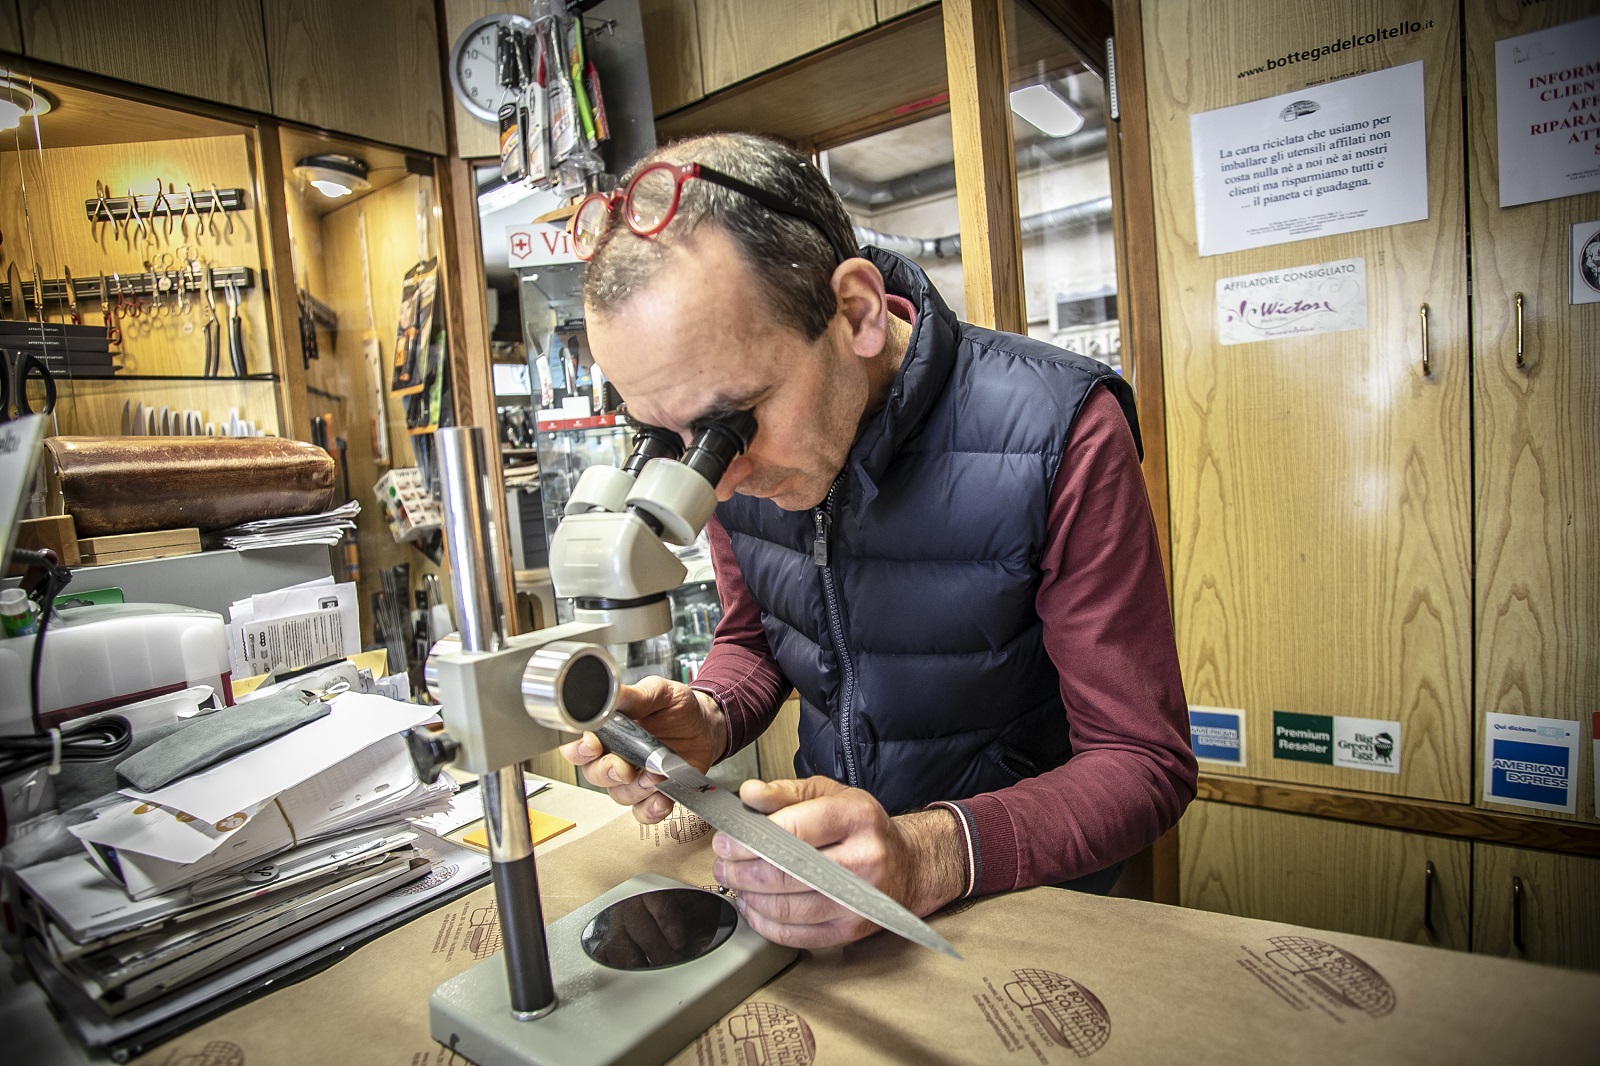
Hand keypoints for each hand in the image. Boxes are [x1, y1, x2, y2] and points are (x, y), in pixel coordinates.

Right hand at [559, 674, 726, 823]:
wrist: (706, 724)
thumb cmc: (677, 707)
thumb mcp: (658, 692)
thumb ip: (635, 696)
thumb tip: (613, 693)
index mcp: (610, 733)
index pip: (580, 748)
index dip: (579, 751)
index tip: (592, 745)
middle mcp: (616, 758)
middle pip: (595, 775)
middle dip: (607, 772)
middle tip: (624, 767)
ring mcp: (635, 779)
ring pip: (620, 795)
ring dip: (636, 789)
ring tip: (656, 775)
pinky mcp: (655, 794)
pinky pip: (644, 812)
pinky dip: (652, 809)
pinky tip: (662, 799)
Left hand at [711, 776, 964, 948]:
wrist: (907, 866)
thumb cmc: (861, 828)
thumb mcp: (829, 794)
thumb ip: (785, 792)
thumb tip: (748, 795)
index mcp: (856, 817)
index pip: (793, 829)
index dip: (750, 839)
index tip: (726, 840)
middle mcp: (864, 859)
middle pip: (786, 872)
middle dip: (742, 870)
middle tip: (722, 863)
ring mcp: (859, 900)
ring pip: (787, 907)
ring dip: (749, 897)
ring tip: (735, 882)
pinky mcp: (851, 931)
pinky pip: (796, 935)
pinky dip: (764, 923)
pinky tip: (753, 907)